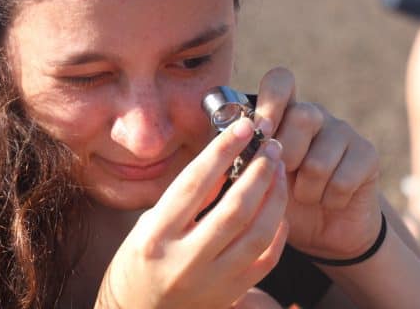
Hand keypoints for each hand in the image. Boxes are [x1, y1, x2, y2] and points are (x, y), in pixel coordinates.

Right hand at [95, 118, 288, 308]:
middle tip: (271, 146)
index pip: (195, 184)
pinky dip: (278, 231)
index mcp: (156, 236)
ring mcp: (210, 282)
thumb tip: (226, 162)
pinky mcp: (230, 294)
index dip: (222, 150)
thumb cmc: (140, 261)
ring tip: (278, 170)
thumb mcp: (152, 222)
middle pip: (235, 209)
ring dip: (274, 196)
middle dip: (259, 171)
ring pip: (258, 234)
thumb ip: (189, 197)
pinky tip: (279, 209)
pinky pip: (266, 259)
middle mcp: (184, 261)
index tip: (243, 127)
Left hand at [254, 67, 380, 259]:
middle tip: (285, 177)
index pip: (280, 81)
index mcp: (282, 114)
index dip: (271, 102)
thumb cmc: (279, 198)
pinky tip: (328, 201)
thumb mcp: (253, 176)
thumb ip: (241, 155)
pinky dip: (329, 200)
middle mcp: (314, 116)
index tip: (262, 132)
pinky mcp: (367, 154)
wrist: (322, 230)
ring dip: (306, 190)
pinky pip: (342, 180)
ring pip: (318, 160)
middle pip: (302, 116)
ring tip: (305, 194)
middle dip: (287, 158)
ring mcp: (343, 132)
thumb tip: (229, 138)